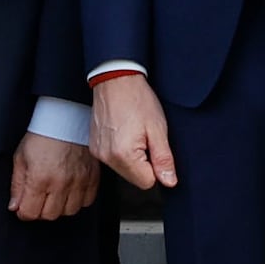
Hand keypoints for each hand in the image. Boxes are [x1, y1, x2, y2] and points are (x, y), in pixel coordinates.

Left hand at [10, 133, 100, 221]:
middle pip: (50, 215)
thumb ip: (17, 185)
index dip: (23, 212)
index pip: (30, 212)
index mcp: (39, 178)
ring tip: (55, 195)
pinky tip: (71, 191)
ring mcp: (79, 181)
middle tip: (38, 199)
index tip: (23, 207)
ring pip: (70, 211)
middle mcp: (61, 183)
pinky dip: (78, 200)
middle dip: (40, 210)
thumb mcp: (20, 158)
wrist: (65, 118)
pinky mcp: (92, 176)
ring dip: (60, 207)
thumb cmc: (42, 135)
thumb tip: (15, 206)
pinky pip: (87, 201)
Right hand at [90, 71, 177, 189]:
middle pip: (134, 177)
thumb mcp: (158, 129)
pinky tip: (124, 132)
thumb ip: (164, 159)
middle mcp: (107, 157)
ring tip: (134, 132)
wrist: (116, 81)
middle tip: (145, 137)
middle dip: (144, 162)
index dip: (156, 167)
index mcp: (123, 155)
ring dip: (133, 156)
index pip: (147, 182)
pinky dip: (121, 150)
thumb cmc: (137, 100)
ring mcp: (98, 153)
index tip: (155, 148)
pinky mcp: (95, 147)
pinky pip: (113, 159)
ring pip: (124, 169)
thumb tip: (169, 181)